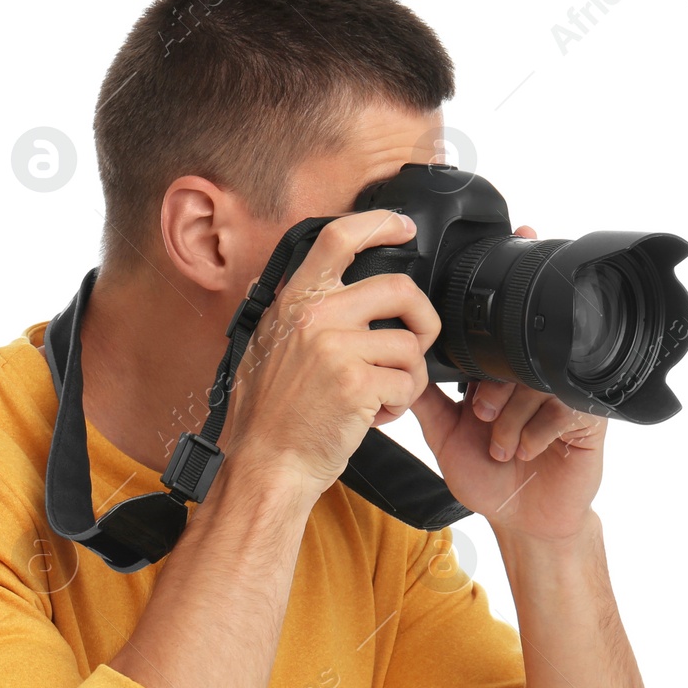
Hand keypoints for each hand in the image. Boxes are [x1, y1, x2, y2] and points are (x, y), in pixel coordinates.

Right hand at [222, 209, 440, 502]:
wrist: (266, 463)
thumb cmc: (268, 414)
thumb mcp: (265, 346)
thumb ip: (293, 312)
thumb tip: (308, 282)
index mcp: (294, 302)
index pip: (338, 239)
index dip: (378, 224)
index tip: (404, 227)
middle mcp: (314, 316)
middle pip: (399, 287)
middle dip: (422, 317)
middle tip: (417, 341)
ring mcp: (336, 347)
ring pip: (409, 343)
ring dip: (407, 375)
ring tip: (380, 396)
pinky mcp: (357, 382)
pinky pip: (408, 380)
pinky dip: (401, 403)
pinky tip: (375, 414)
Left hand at [410, 226, 606, 542]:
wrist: (523, 521)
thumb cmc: (486, 478)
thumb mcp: (444, 435)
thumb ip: (424, 397)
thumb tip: (398, 360)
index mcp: (497, 373)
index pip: (494, 333)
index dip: (495, 305)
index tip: (495, 271)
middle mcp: (530, 377)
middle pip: (514, 351)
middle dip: (493, 384)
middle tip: (479, 415)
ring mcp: (561, 394)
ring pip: (536, 378)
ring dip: (512, 416)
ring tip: (499, 445)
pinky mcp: (589, 417)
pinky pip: (564, 405)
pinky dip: (538, 430)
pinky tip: (527, 450)